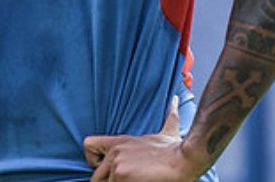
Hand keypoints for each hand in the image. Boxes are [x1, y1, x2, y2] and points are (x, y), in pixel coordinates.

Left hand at [83, 97, 203, 181]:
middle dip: (109, 181)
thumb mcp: (166, 131)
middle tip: (127, 179)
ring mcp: (117, 163)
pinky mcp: (122, 175)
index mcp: (120, 142)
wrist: (186, 158)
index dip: (94, 161)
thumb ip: (167, 118)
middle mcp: (115, 151)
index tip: (108, 168)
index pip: (88, 146)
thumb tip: (176, 100)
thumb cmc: (177, 149)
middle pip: (95, 176)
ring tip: (136, 180)